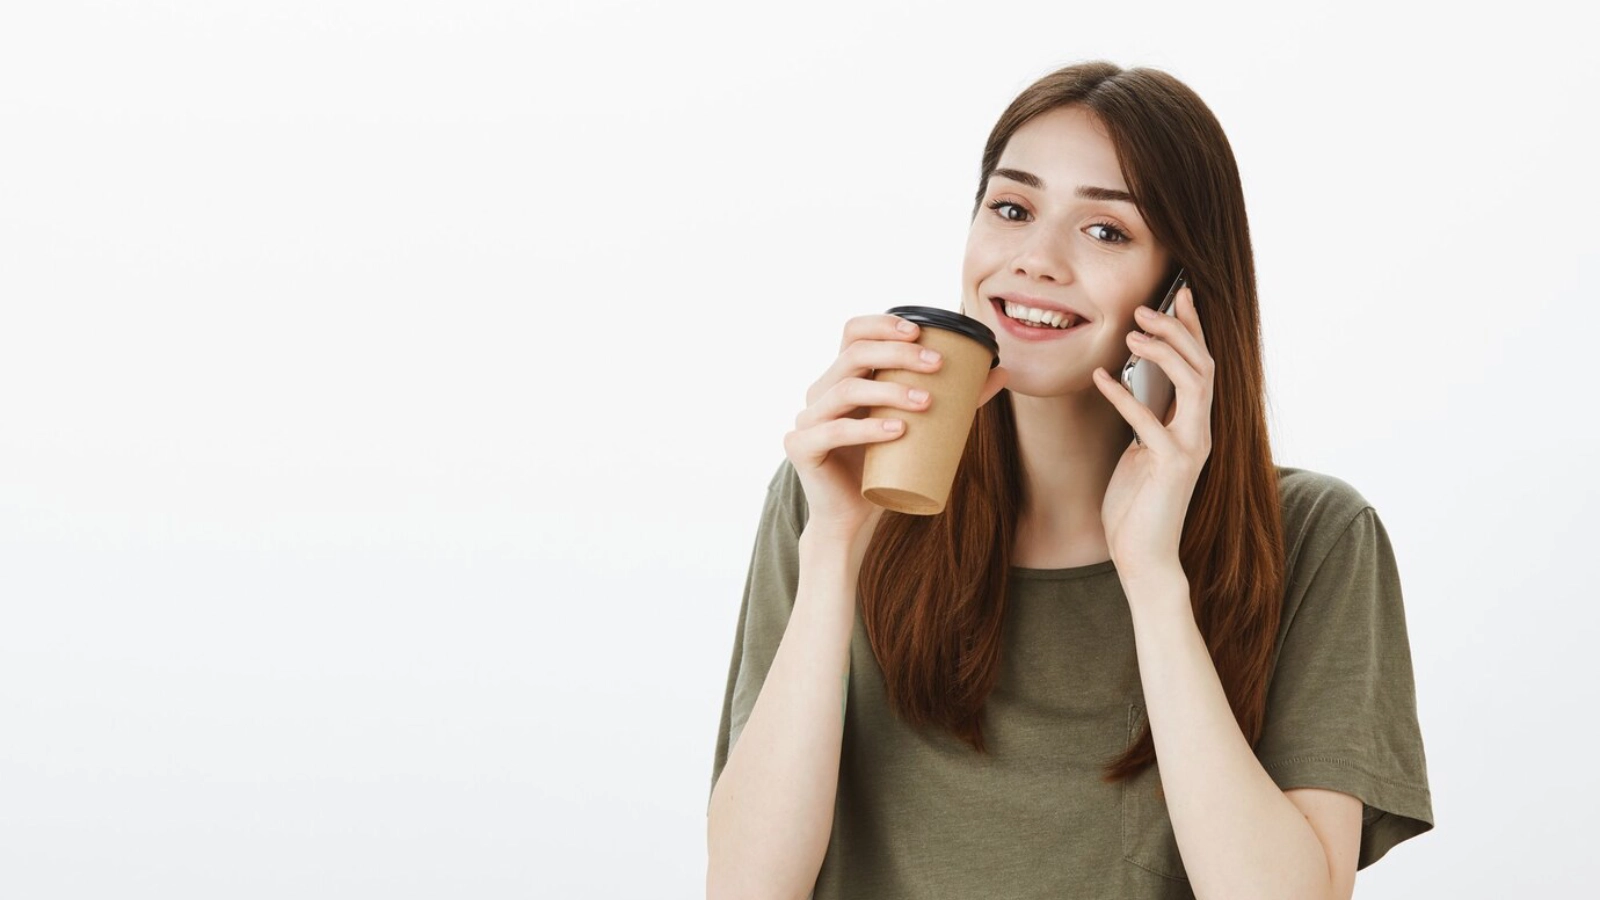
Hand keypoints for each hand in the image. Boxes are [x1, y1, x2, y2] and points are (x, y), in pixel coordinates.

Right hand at [785, 314, 1009, 544]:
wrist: (854, 517)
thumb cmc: (886, 467)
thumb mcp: (922, 426)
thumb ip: (956, 399)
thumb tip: (1002, 372)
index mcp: (843, 378)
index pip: (854, 333)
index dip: (883, 324)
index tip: (920, 332)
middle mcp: (821, 391)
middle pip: (854, 354)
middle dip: (898, 354)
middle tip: (937, 365)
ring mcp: (808, 418)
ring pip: (847, 389)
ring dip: (890, 390)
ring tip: (926, 402)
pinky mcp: (801, 447)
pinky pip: (834, 430)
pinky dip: (867, 428)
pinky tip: (897, 429)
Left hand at [1090, 284, 1213, 581]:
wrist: (1145, 555)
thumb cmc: (1138, 505)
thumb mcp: (1141, 451)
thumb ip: (1146, 419)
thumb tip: (1133, 383)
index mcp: (1194, 425)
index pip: (1202, 365)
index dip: (1194, 329)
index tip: (1180, 295)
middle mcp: (1200, 432)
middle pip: (1204, 366)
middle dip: (1178, 330)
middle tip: (1147, 307)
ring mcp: (1190, 448)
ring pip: (1194, 384)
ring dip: (1165, 353)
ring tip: (1134, 333)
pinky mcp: (1172, 466)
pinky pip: (1149, 421)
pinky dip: (1125, 396)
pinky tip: (1101, 378)